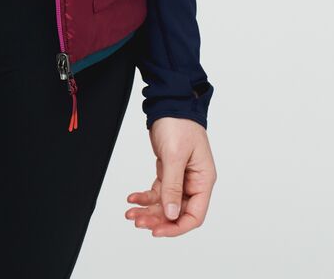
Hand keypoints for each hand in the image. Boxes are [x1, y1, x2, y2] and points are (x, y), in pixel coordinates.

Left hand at [126, 117, 215, 236]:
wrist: (170, 102)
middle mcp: (194, 182)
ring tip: (130, 212)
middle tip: (137, 221)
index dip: (177, 227)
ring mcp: (181, 178)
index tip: (157, 231)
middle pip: (177, 212)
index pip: (194, 215)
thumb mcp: (175, 156)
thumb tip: (172, 215)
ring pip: (165, 203)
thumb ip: (173, 186)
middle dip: (157, 219)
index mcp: (203, 180)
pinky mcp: (169, 171)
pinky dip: (145, 196)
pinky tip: (132, 198)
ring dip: (148, 209)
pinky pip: (158, 191)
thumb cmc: (179, 124)